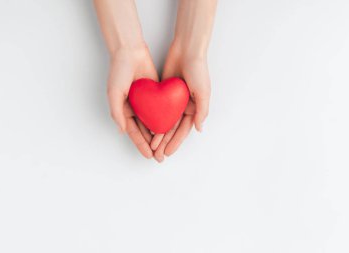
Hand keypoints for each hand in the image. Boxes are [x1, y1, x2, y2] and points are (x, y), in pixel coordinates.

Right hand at [107, 46, 157, 157]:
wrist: (130, 51)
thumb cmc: (119, 71)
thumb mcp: (114, 93)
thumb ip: (117, 112)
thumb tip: (121, 131)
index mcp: (123, 109)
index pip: (133, 131)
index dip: (140, 144)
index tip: (148, 155)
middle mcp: (135, 108)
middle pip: (144, 130)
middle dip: (151, 144)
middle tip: (159, 157)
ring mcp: (146, 101)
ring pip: (154, 122)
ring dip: (159, 135)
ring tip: (166, 148)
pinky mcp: (155, 93)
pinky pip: (161, 109)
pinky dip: (165, 119)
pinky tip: (172, 129)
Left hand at [151, 43, 210, 161]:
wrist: (186, 50)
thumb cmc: (198, 70)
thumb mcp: (203, 91)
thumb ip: (202, 111)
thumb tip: (199, 129)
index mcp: (194, 108)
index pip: (183, 130)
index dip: (175, 142)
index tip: (167, 153)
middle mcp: (183, 106)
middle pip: (172, 128)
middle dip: (165, 142)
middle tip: (157, 154)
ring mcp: (172, 100)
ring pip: (163, 121)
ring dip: (157, 133)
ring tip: (150, 146)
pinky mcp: (162, 92)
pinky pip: (156, 108)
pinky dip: (152, 118)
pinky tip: (145, 128)